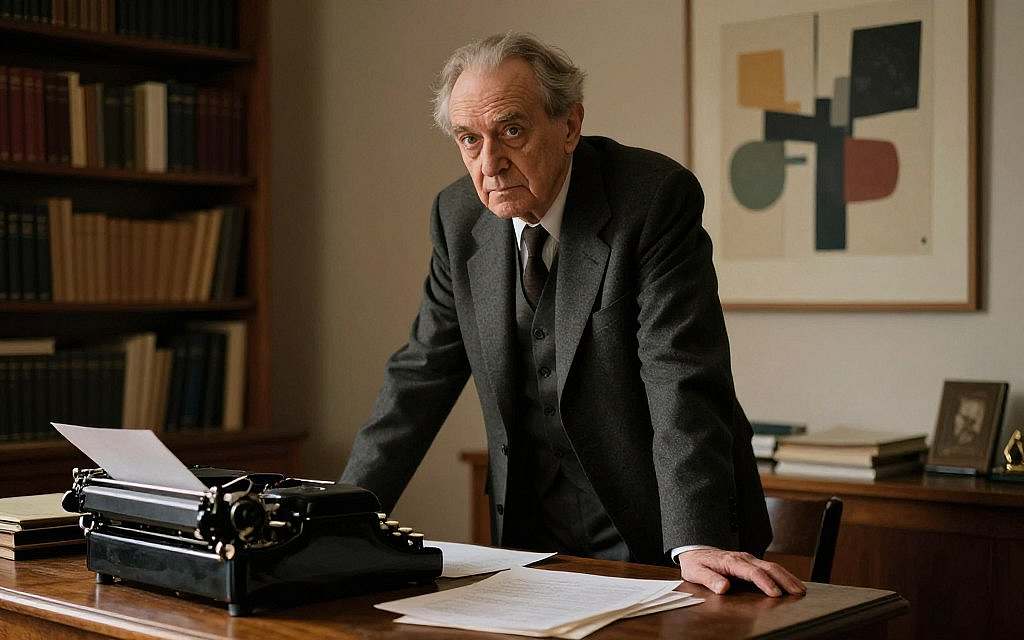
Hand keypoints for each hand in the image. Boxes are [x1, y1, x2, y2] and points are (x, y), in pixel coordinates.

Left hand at [677, 548, 805, 596]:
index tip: (776, 594)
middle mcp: (743, 558)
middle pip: (768, 567)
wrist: (695, 551)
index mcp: (731, 561)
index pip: (752, 572)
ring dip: (787, 577)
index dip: (765, 582)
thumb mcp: (696, 572)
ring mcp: (748, 559)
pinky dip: (783, 574)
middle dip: (784, 579)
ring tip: (801, 589)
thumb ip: (709, 579)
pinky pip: (769, 567)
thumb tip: (723, 588)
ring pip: (772, 566)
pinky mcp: (751, 562)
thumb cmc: (696, 563)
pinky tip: (792, 582)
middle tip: (798, 592)